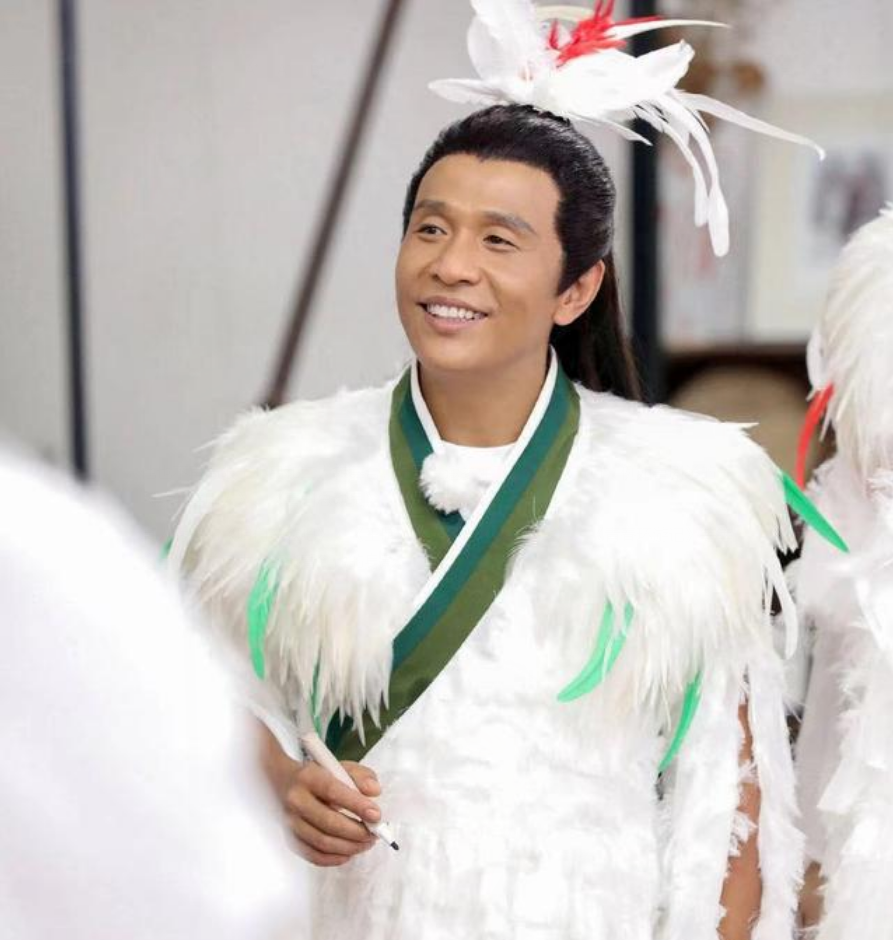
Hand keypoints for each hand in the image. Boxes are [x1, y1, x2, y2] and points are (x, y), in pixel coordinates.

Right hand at [259, 724, 381, 866]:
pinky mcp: (291, 839)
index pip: (333, 791)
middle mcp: (296, 800)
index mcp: (308, 777)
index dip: (356, 805)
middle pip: (328, 822)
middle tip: (375, 833)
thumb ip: (361, 775)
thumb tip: (374, 791)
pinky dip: (334, 858)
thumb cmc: (318, 776)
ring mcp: (291, 822)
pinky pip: (313, 856)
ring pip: (322, 842)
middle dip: (357, 831)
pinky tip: (349, 853)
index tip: (376, 815)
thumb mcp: (340, 767)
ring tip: (366, 843)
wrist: (284, 782)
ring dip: (349, 847)